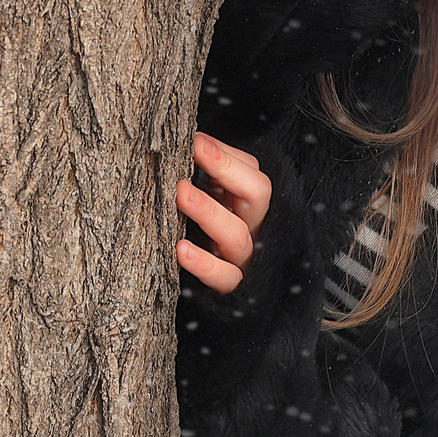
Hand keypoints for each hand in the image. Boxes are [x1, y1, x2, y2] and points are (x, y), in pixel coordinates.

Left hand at [176, 132, 271, 294]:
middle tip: (193, 153)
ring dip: (209, 211)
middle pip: (257, 193)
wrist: (213, 297)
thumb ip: (201, 178)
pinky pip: (224, 277)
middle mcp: (252, 226)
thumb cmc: (201, 236)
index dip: (224, 154)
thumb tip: (180, 144)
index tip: (193, 139)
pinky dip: (203, 263)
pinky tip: (180, 249)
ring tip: (180, 194)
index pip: (250, 171)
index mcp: (247, 203)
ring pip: (238, 235)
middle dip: (226, 170)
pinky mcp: (230, 288)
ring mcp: (243, 258)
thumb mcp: (209, 202)